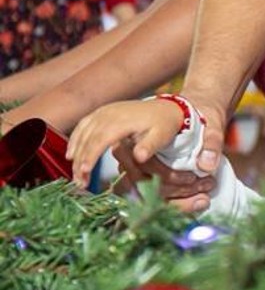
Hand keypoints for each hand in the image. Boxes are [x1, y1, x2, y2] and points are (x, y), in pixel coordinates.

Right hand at [66, 96, 217, 210]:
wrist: (168, 107)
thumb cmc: (166, 123)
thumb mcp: (163, 134)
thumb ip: (151, 145)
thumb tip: (139, 157)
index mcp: (122, 120)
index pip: (100, 140)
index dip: (90, 157)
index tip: (85, 173)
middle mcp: (109, 114)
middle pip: (87, 138)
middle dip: (80, 160)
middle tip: (79, 182)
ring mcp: (104, 111)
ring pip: (82, 132)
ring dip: (76, 152)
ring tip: (75, 172)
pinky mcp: (103, 112)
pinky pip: (83, 125)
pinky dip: (76, 139)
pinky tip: (72, 153)